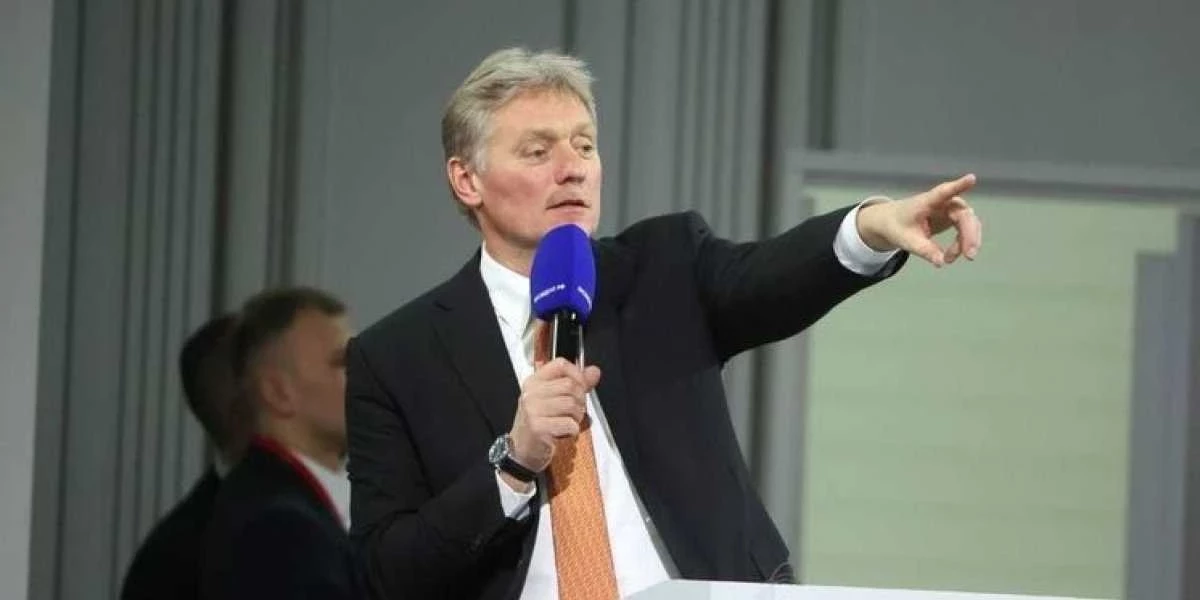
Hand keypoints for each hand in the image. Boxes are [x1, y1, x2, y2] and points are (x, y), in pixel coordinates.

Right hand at [508, 358, 600, 473]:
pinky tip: (564, 432)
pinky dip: (572, 430)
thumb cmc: (539, 424)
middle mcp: (531, 393)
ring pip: (571, 403)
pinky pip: (569, 423)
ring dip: (577, 416)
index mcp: (534, 382)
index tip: (581, 385)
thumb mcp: (554, 400)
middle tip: (574, 411)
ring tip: (568, 422)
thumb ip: (576, 384)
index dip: (577, 373)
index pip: (560, 364)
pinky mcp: (537, 427)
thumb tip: (594, 371)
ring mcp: (532, 410)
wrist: (522, 450)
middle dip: (580, 400)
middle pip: (570, 385)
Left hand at [856, 173, 981, 266]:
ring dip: (967, 242)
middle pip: (964, 215)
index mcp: (928, 201)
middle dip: (969, 235)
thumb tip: (941, 262)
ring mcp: (951, 209)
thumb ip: (924, 250)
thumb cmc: (897, 225)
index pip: (945, 192)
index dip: (959, 186)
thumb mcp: (906, 240)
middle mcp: (944, 202)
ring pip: (969, 224)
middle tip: (970, 256)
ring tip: (950, 260)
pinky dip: (961, 245)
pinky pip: (965, 231)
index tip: (971, 178)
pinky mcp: (954, 219)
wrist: (892, 223)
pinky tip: (948, 257)